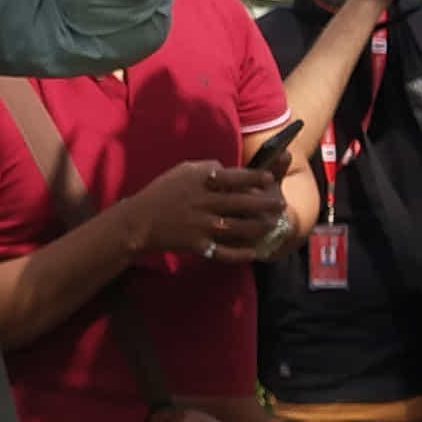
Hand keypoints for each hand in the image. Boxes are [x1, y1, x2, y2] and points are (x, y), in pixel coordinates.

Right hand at [122, 159, 287, 261]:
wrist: (140, 220)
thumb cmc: (162, 191)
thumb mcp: (183, 170)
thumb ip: (208, 168)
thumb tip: (228, 169)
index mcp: (203, 182)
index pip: (237, 177)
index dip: (257, 177)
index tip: (270, 179)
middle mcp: (206, 203)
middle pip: (244, 203)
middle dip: (266, 204)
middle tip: (280, 204)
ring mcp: (203, 226)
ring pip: (240, 228)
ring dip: (259, 227)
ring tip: (271, 225)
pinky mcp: (199, 245)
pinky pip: (225, 252)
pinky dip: (241, 253)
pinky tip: (253, 252)